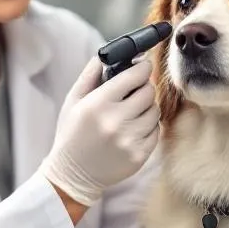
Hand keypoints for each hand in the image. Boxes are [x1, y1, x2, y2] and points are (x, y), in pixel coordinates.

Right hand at [39, 55, 160, 206]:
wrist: (73, 174)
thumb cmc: (72, 133)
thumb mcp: (73, 101)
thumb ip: (91, 74)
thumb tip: (108, 53)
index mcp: (98, 104)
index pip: (134, 75)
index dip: (142, 67)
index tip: (144, 65)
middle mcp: (115, 121)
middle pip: (148, 92)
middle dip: (144, 87)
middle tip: (136, 90)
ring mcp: (129, 140)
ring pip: (155, 111)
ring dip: (147, 107)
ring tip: (132, 112)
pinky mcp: (139, 156)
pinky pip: (156, 131)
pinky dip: (149, 127)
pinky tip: (134, 128)